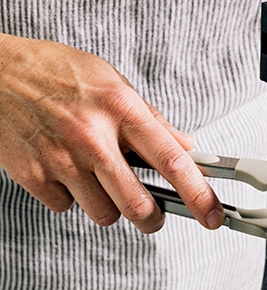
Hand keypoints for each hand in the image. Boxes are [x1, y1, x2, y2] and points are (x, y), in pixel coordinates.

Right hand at [0, 34, 223, 233]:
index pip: (173, 161)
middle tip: (155, 214)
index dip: (198, 193)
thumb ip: (151, 118)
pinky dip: (72, 198)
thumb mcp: (113, 82)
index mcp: (121, 110)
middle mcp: (92, 137)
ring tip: (102, 181)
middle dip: (153, 218)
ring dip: (110, 207)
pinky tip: (68, 173)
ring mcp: (60, 159)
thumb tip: (184, 145)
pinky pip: (65, 208)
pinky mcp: (31, 175)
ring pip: (104, 214)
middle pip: (138, 204)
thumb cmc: (53, 71)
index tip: (211, 213)